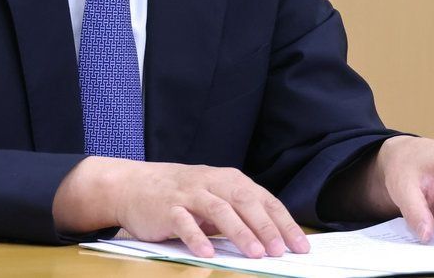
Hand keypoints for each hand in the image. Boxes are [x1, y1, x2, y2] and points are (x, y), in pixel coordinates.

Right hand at [53, 157, 309, 258]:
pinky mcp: (167, 208)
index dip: (283, 222)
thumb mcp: (214, 197)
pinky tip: (208, 253)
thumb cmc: (181, 195)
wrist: (133, 185)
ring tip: (255, 253)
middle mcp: (212, 183)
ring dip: (239, 232)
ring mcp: (189, 194)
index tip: (300, 245)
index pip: (264, 200)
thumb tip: (274, 238)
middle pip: (245, 203)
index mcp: (229, 180)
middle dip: (266, 228)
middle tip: (280, 251)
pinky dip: (197, 237)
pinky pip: (185, 222)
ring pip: (219, 210)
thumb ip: (239, 212)